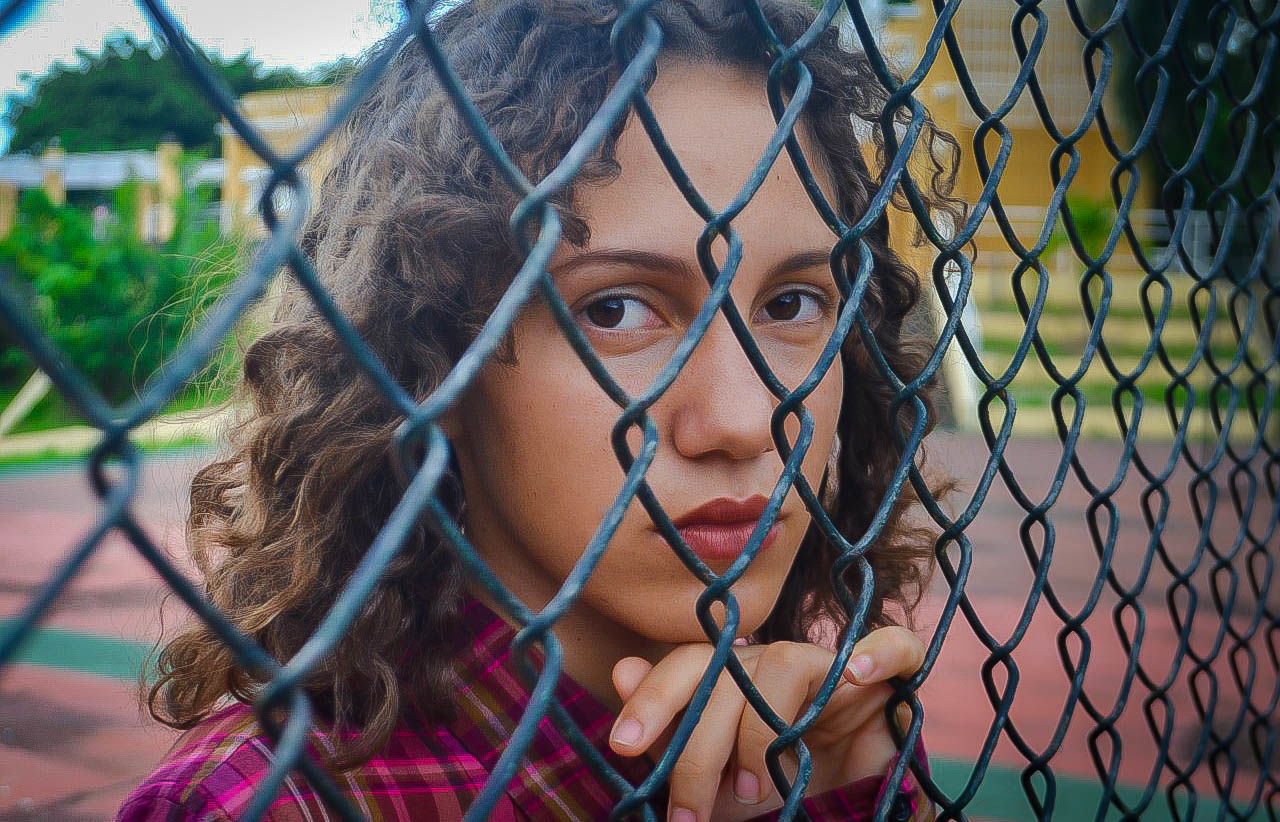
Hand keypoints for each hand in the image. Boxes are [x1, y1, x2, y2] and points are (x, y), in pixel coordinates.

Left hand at [608, 627, 924, 821]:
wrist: (854, 813)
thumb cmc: (781, 793)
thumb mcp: (719, 783)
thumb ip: (674, 737)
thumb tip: (621, 671)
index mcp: (734, 679)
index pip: (689, 665)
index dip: (653, 698)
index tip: (623, 745)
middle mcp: (777, 663)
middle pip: (728, 674)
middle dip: (697, 747)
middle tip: (686, 813)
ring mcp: (831, 669)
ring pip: (784, 664)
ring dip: (759, 733)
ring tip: (753, 792)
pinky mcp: (887, 684)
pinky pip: (894, 646)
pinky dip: (878, 651)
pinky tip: (857, 673)